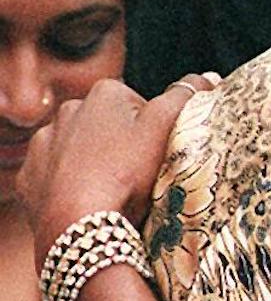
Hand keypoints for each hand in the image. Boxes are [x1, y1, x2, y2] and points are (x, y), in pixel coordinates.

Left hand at [16, 74, 218, 264]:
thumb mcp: (165, 129)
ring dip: (96, 163)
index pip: (142, 106)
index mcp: (105, 92)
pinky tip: (87, 200)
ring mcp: (45, 143)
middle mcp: (69, 109)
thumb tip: (208, 77)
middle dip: (124, 145)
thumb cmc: (126, 173)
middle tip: (140, 174)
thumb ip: (185, 97)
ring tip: (113, 190)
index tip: (160, 155)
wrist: (78, 223)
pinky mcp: (31, 174)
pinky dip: (70, 184)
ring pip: (82, 149)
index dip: (156, 132)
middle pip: (111, 126)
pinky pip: (56, 174)